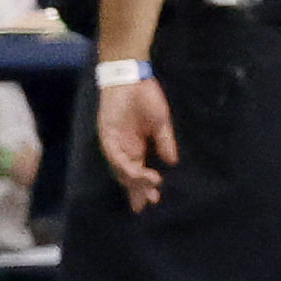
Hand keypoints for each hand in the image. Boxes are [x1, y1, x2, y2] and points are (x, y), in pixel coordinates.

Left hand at [95, 73, 175, 208]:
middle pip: (128, 176)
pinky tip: (135, 172)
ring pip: (120, 169)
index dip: (145, 187)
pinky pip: (113, 155)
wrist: (131, 76)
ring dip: (134, 180)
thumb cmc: (146, 96)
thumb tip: (173, 162)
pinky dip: (124, 165)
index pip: (139, 172)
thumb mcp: (161, 122)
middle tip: (147, 203)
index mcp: (137, 146)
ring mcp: (114, 142)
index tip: (154, 200)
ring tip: (148, 188)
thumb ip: (165, 142)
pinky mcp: (107, 134)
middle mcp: (124, 148)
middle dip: (137, 191)